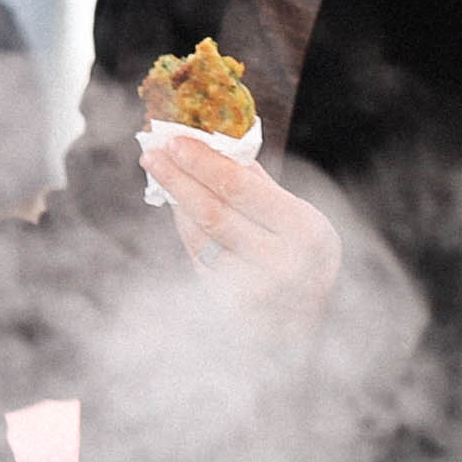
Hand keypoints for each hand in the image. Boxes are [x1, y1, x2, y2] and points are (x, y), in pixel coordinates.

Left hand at [143, 133, 340, 331]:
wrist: (309, 319)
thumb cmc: (307, 257)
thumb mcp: (300, 217)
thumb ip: (260, 185)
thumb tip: (213, 146)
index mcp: (303, 230)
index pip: (240, 188)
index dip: (203, 162)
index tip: (176, 141)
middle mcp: (281, 263)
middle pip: (212, 211)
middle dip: (178, 179)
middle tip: (152, 154)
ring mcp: (253, 289)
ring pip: (199, 236)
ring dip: (175, 202)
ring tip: (161, 174)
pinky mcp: (230, 304)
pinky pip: (198, 257)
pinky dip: (185, 228)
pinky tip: (178, 207)